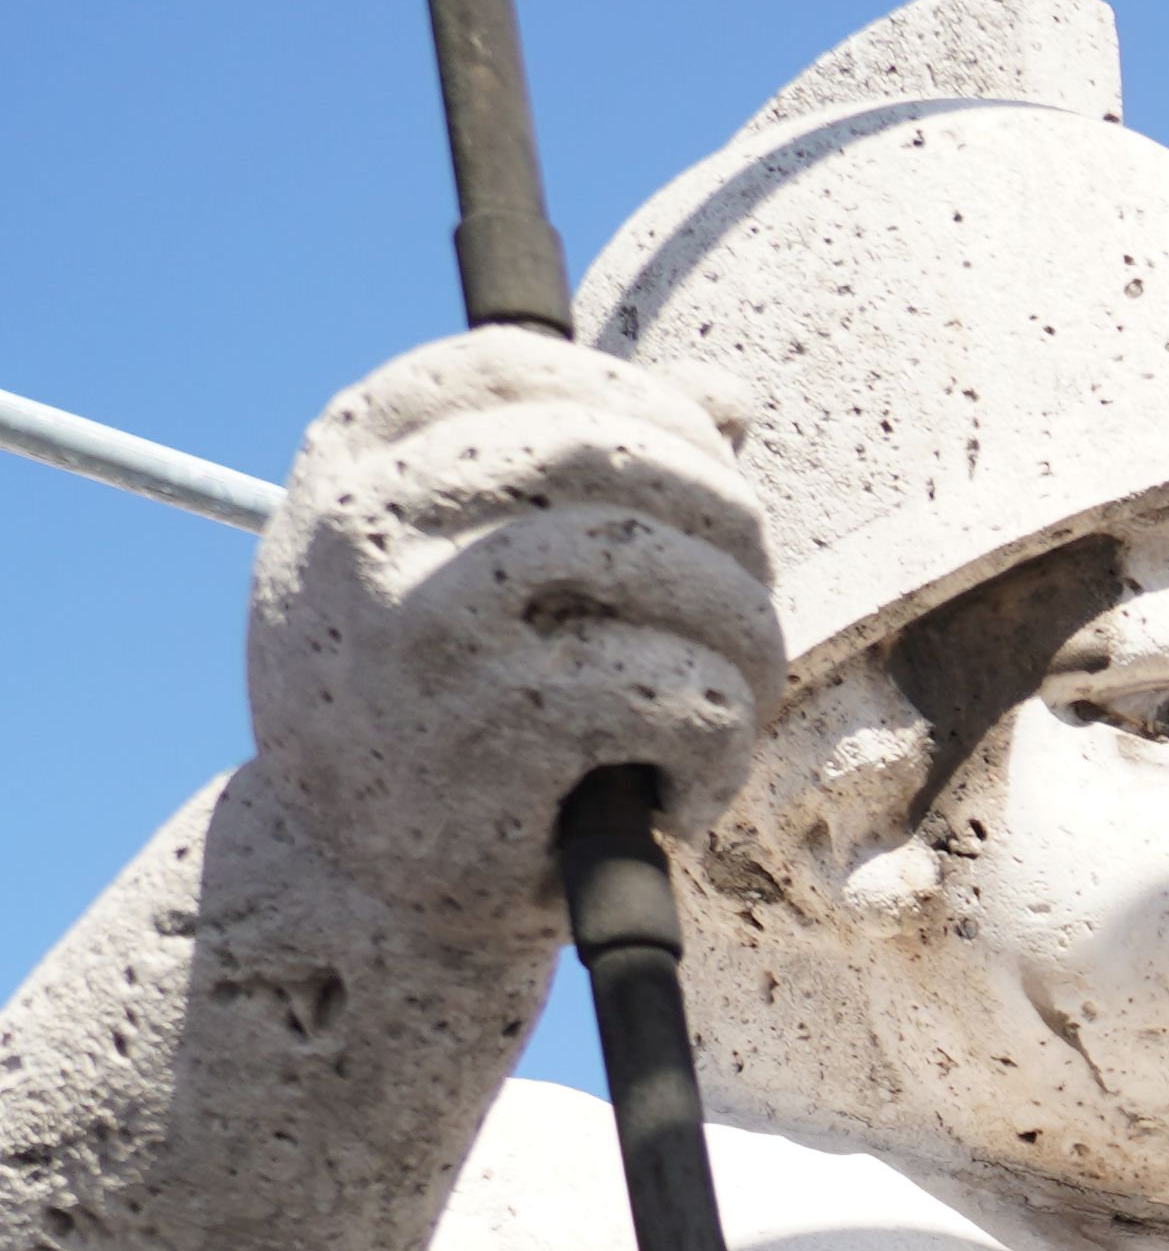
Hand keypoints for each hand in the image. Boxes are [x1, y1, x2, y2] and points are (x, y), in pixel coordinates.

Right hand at [247, 332, 778, 941]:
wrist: (342, 885)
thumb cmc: (422, 708)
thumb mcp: (453, 561)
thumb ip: (573, 469)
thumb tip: (731, 396)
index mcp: (355, 456)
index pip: (528, 365)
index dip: (649, 413)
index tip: (692, 492)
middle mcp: (378, 519)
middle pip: (622, 452)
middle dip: (726, 525)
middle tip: (736, 609)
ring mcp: (434, 618)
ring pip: (679, 572)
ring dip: (746, 648)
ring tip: (717, 710)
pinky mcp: (502, 725)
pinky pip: (691, 697)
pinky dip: (721, 751)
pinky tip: (678, 792)